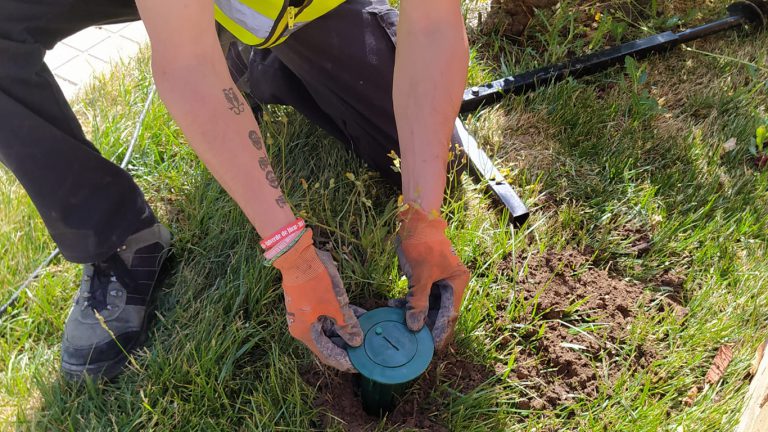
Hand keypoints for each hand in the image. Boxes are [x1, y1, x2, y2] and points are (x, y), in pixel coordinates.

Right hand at [272, 229, 362, 371]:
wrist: (299, 255)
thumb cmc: (316, 282)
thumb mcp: (337, 305)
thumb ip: (348, 325)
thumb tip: (357, 342)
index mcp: (306, 333)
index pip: (327, 355)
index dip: (344, 361)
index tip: (360, 366)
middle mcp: (303, 327)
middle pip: (328, 342)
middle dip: (348, 345)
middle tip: (367, 349)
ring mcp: (306, 314)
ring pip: (330, 328)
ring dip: (347, 329)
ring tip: (368, 332)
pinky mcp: (310, 303)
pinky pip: (328, 316)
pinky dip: (342, 317)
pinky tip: (360, 316)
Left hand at [394, 205, 469, 349]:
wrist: (412, 221)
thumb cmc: (421, 245)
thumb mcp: (419, 276)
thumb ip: (418, 302)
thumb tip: (414, 327)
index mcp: (457, 282)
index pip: (450, 314)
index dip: (441, 332)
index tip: (432, 349)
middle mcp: (450, 283)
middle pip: (439, 312)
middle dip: (426, 326)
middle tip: (414, 342)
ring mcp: (437, 281)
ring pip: (427, 305)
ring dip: (413, 314)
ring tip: (399, 323)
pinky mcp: (424, 278)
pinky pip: (418, 296)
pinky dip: (407, 302)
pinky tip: (394, 306)